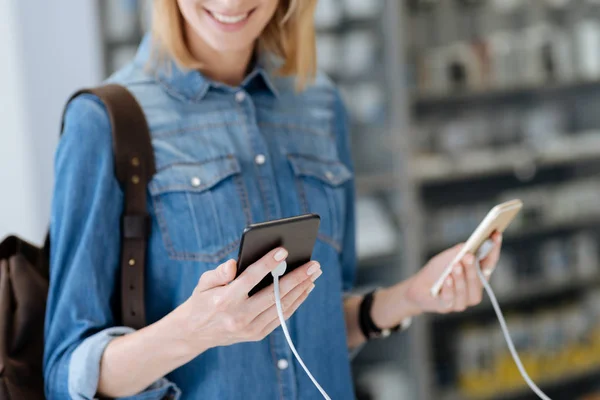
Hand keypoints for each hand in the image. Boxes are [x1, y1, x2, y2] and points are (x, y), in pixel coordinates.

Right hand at [177, 248, 321, 351]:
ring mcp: (250, 329)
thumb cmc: (203, 300)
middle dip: (297, 278)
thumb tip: (233, 263)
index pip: (250, 278)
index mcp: (225, 300)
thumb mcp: (203, 283)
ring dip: (301, 289)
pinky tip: (305, 288)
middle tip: (314, 264)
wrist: (195, 333)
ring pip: (282, 307)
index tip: (283, 250)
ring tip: (314, 274)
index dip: (267, 263)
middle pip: (273, 294)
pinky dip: (296, 302)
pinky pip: (281, 317)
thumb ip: (218, 273)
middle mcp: (239, 316)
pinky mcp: (257, 335)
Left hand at [405, 232, 502, 314]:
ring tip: (455, 266)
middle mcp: (473, 290)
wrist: (417, 286)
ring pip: (466, 292)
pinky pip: (450, 300)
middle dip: (474, 268)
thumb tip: (469, 245)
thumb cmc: (437, 271)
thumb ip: (459, 252)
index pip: (490, 263)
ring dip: (461, 278)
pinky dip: (449, 289)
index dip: (494, 250)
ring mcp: (462, 301)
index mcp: (478, 276)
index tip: (495, 235)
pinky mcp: (447, 307)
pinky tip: (446, 280)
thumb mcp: (447, 257)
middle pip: (479, 280)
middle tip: (469, 256)